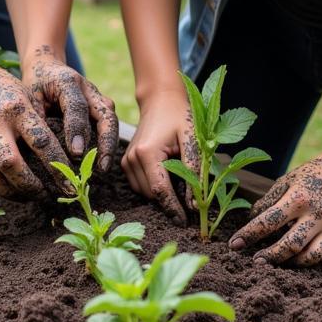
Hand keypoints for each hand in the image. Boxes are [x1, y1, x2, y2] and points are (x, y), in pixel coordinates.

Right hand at [0, 45, 72, 199]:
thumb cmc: (6, 90)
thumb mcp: (27, 98)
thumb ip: (40, 124)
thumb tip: (63, 159)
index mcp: (18, 110)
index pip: (42, 143)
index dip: (58, 167)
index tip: (70, 185)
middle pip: (12, 165)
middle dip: (31, 187)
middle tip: (46, 196)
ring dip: (11, 193)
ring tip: (27, 196)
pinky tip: (9, 187)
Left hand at [22, 45, 118, 170]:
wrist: (46, 66)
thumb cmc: (36, 83)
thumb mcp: (29, 96)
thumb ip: (36, 117)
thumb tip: (40, 148)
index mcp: (68, 82)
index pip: (76, 107)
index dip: (77, 130)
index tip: (75, 153)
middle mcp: (88, 89)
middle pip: (105, 115)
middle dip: (105, 142)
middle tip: (100, 167)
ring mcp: (98, 98)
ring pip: (111, 120)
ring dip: (109, 145)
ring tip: (102, 169)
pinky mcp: (101, 107)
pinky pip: (109, 125)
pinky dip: (107, 143)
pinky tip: (101, 163)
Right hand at [120, 89, 200, 225]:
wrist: (161, 99)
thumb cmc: (179, 115)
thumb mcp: (192, 139)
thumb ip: (194, 171)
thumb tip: (195, 203)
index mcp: (147, 152)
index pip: (160, 191)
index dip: (174, 209)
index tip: (186, 223)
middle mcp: (132, 158)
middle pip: (151, 195)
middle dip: (170, 202)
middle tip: (190, 200)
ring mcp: (126, 161)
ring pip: (145, 193)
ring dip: (161, 194)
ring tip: (179, 181)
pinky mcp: (126, 162)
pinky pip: (140, 186)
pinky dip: (154, 187)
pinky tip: (168, 175)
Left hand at [228, 155, 321, 265]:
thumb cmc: (311, 174)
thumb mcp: (287, 180)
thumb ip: (268, 200)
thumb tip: (251, 219)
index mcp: (298, 199)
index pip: (269, 221)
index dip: (249, 235)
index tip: (234, 245)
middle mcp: (316, 215)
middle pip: (290, 244)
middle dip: (270, 256)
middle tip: (255, 262)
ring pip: (310, 256)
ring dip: (290, 263)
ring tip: (275, 263)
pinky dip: (308, 260)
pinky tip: (296, 258)